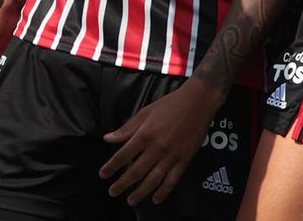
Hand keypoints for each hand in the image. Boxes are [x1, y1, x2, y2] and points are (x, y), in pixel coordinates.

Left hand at [99, 77, 223, 205]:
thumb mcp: (145, 112)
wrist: (199, 101)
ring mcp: (172, 156)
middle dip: (122, 184)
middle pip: (135, 171)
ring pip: (153, 180)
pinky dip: (163, 191)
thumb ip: (127, 128)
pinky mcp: (185, 160)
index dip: (111, 167)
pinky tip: (156, 199)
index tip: (103, 174)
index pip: (123, 155)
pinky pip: (172, 180)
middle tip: (113, 192)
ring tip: (131, 200)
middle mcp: (157, 148)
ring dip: (140, 192)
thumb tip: (108, 139)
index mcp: (145, 134)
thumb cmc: (170, 104)